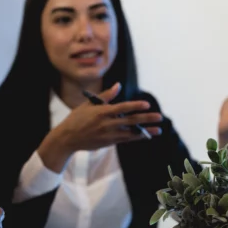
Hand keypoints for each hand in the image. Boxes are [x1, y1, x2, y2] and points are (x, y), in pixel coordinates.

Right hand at [39, 83, 163, 171]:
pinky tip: (146, 136)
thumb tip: (118, 85)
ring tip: (158, 130)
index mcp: (102, 112)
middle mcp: (107, 124)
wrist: (67, 138)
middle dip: (146, 119)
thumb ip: (106, 96)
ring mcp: (109, 134)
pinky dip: (136, 137)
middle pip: (131, 121)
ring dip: (145, 132)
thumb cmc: (77, 118)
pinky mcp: (109, 142)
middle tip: (159, 117)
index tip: (147, 104)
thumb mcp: (89, 104)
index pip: (122, 108)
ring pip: (131, 133)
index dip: (135, 106)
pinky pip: (126, 139)